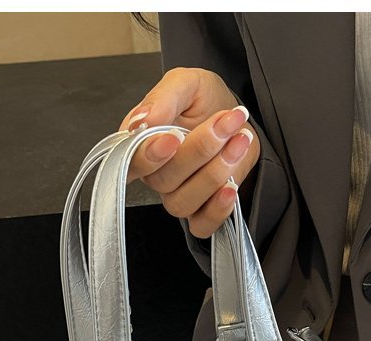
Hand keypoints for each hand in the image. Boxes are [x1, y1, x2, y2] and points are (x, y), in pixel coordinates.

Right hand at [119, 67, 260, 237]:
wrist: (239, 121)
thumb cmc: (208, 102)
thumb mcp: (188, 84)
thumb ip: (164, 97)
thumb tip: (141, 120)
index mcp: (142, 143)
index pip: (131, 160)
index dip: (149, 155)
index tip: (174, 137)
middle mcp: (156, 174)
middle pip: (163, 179)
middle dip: (199, 150)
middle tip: (226, 122)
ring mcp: (178, 196)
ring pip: (183, 202)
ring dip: (214, 173)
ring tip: (239, 140)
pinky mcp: (201, 212)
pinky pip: (201, 226)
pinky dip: (216, 211)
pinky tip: (231, 188)